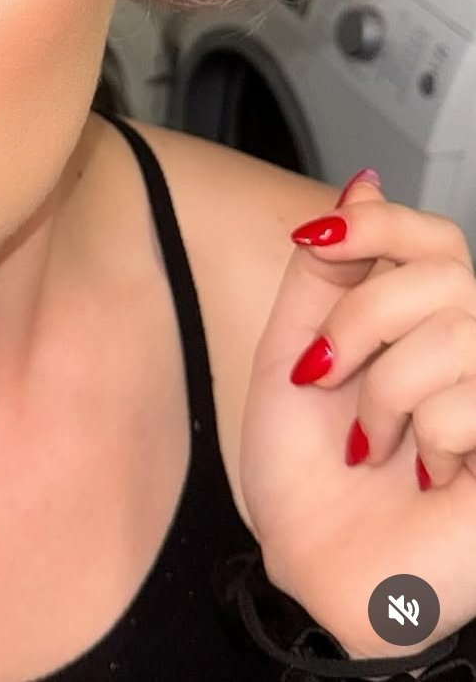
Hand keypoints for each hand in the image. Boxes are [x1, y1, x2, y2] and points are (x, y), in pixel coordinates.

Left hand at [240, 170, 475, 663]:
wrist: (311, 564)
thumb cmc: (304, 474)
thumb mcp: (291, 352)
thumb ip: (326, 272)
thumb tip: (360, 185)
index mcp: (420, 324)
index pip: (432, 235)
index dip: (380, 221)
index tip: (318, 240)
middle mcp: (473, 350)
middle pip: (445, 271)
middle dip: (362, 319)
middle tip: (330, 375)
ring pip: (458, 331)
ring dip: (387, 391)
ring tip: (373, 441)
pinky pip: (475, 397)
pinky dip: (429, 436)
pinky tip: (423, 473)